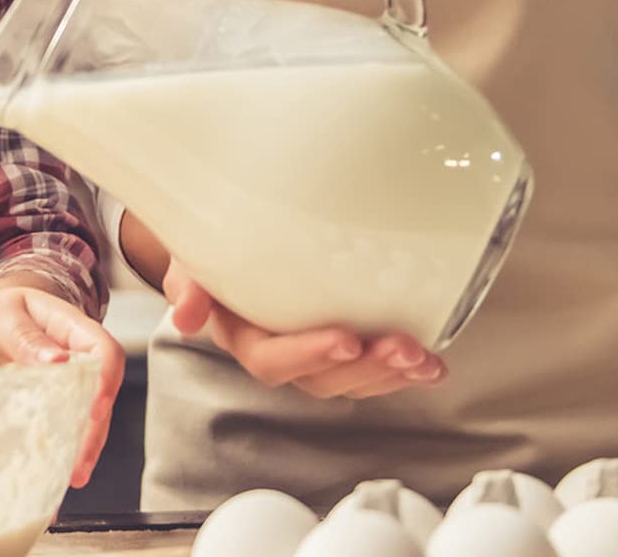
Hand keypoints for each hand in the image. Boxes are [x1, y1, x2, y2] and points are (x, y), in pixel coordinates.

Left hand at [0, 277, 126, 488]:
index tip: (94, 410)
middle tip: (79, 462)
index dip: (106, 380)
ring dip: (83, 446)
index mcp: (69, 326)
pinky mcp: (54, 402)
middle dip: (95, 429)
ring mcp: (68, 381)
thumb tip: (56, 361)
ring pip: (89, 416)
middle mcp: (76, 356)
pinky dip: (63, 449)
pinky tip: (55, 474)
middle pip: (101, 391)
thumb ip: (23, 336)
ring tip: (71, 477)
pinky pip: (66, 425)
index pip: (104, 350)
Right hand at [163, 262, 445, 400]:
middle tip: (403, 348)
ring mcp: (310, 351)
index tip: (347, 340)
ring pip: (351, 380)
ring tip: (423, 359)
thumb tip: (185, 317)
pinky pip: (369, 368)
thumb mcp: (189, 259)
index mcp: (242, 337)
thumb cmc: (207, 246)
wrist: (221, 237)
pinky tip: (432, 363)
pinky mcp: (337, 341)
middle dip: (366, 368)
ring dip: (390, 374)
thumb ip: (187, 286)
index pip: (272, 359)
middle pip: (321, 379)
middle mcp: (278, 352)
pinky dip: (401, 370)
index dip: (309, 354)